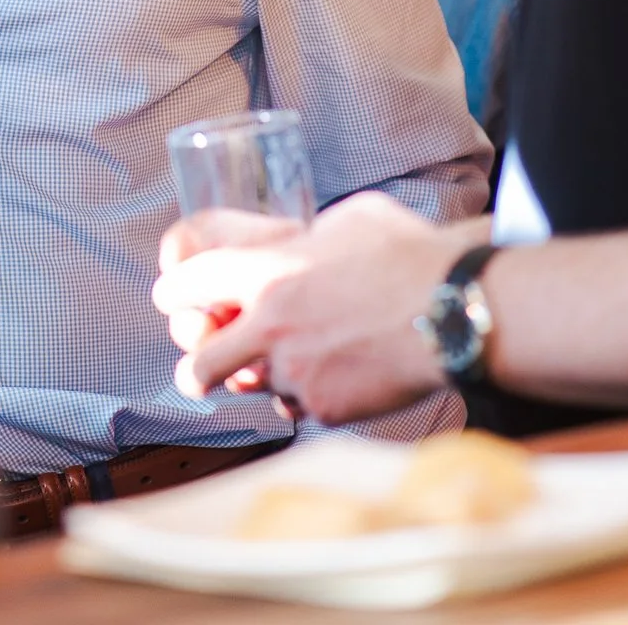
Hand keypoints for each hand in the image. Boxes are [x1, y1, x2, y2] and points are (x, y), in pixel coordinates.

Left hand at [154, 195, 478, 424]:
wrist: (455, 308)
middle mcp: (269, 327)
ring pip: (254, 388)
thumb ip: (304, 238)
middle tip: (203, 364)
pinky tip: (337, 372)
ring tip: (293, 359)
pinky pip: (300, 407)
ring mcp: (297, 373)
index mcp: (265, 272)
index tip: (172, 300)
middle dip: (196, 366)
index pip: (185, 287)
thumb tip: (301, 245)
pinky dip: (310, 395)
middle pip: (197, 366)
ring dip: (264, 377)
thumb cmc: (406, 253)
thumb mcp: (344, 219)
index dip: (173, 294)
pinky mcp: (327, 408)